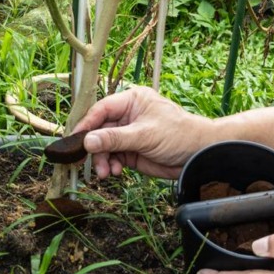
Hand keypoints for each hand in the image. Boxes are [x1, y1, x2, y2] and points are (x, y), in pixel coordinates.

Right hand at [73, 86, 211, 178]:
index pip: (101, 109)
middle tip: (84, 162)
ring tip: (106, 173)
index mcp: (132, 100)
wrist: (198, 155)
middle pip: (99, 129)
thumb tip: (88, 141)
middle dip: (94, 147)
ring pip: (104, 146)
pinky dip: (111, 165)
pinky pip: (113, 157)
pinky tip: (116, 172)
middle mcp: (127, 115)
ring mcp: (129, 134)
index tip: (74, 139)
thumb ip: (115, 138)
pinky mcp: (131, 151)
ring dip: (102, 160)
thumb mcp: (144, 135)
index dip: (86, 124)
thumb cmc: (178, 135)